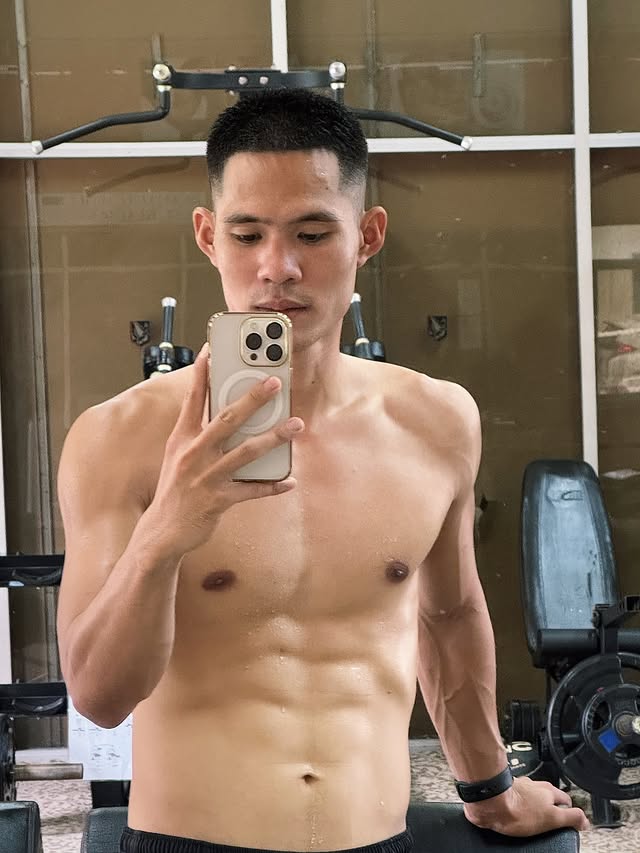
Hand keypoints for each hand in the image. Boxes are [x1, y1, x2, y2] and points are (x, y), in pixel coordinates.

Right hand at [147, 343, 303, 556]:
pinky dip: (272, 485)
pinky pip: (251, 490)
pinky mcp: (218, 500)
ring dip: (274, 437)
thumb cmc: (176, 488)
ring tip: (296, 425)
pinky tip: (289, 480)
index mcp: (182, 438)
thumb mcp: (180, 455)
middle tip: (275, 382)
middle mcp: (193, 453)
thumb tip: (231, 411)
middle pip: (226, 419)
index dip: (203, 373)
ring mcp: (206, 477)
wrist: (161, 532)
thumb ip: (200, 432)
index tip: (213, 349)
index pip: (193, 398)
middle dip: (253, 399)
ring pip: (246, 452)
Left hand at [463, 776, 589, 835]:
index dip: (568, 812)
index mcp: (548, 790)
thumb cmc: (518, 810)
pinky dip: (518, 807)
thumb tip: (585, 820)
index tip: (567, 821)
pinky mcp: (505, 792)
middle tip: (548, 822)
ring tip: (531, 821)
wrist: (490, 803)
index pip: (565, 800)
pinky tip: (515, 816)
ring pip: (532, 798)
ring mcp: (519, 787)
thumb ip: (571, 817)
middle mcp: (534, 785)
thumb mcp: (552, 818)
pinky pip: (516, 800)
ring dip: (532, 807)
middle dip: (549, 809)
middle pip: (548, 798)